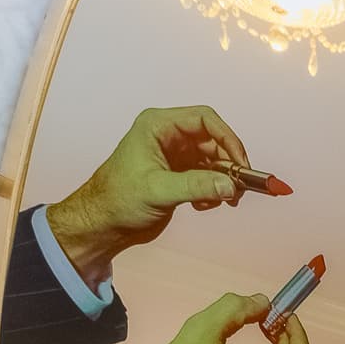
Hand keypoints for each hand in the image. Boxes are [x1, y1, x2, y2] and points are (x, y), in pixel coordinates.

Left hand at [46, 106, 257, 287]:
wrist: (104, 223)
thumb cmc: (118, 199)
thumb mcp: (158, 190)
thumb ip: (196, 186)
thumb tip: (230, 185)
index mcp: (158, 126)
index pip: (204, 119)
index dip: (227, 138)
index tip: (241, 163)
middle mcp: (168, 136)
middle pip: (214, 141)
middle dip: (229, 165)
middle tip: (238, 189)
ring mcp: (175, 156)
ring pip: (214, 161)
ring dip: (223, 181)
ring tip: (222, 201)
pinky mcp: (179, 175)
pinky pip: (208, 177)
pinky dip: (213, 191)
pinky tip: (202, 205)